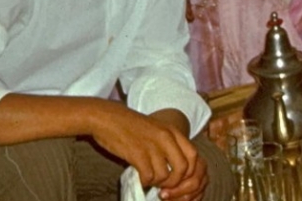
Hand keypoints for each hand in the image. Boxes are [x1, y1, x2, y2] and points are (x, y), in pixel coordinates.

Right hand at [90, 106, 204, 198]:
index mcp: (173, 131)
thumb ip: (168, 144)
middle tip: (164, 185)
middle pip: (183, 168)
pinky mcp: (137, 154)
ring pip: (165, 176)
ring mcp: (152, 146)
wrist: (108, 118)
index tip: (178, 178)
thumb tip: (176, 168)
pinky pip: (148, 177)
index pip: (193, 156)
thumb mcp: (157, 129)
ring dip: (157, 182)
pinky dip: (145, 182)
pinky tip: (140, 178)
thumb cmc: (131, 125)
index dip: (189, 172)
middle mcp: (166, 138)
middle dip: (174, 182)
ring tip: (150, 179)